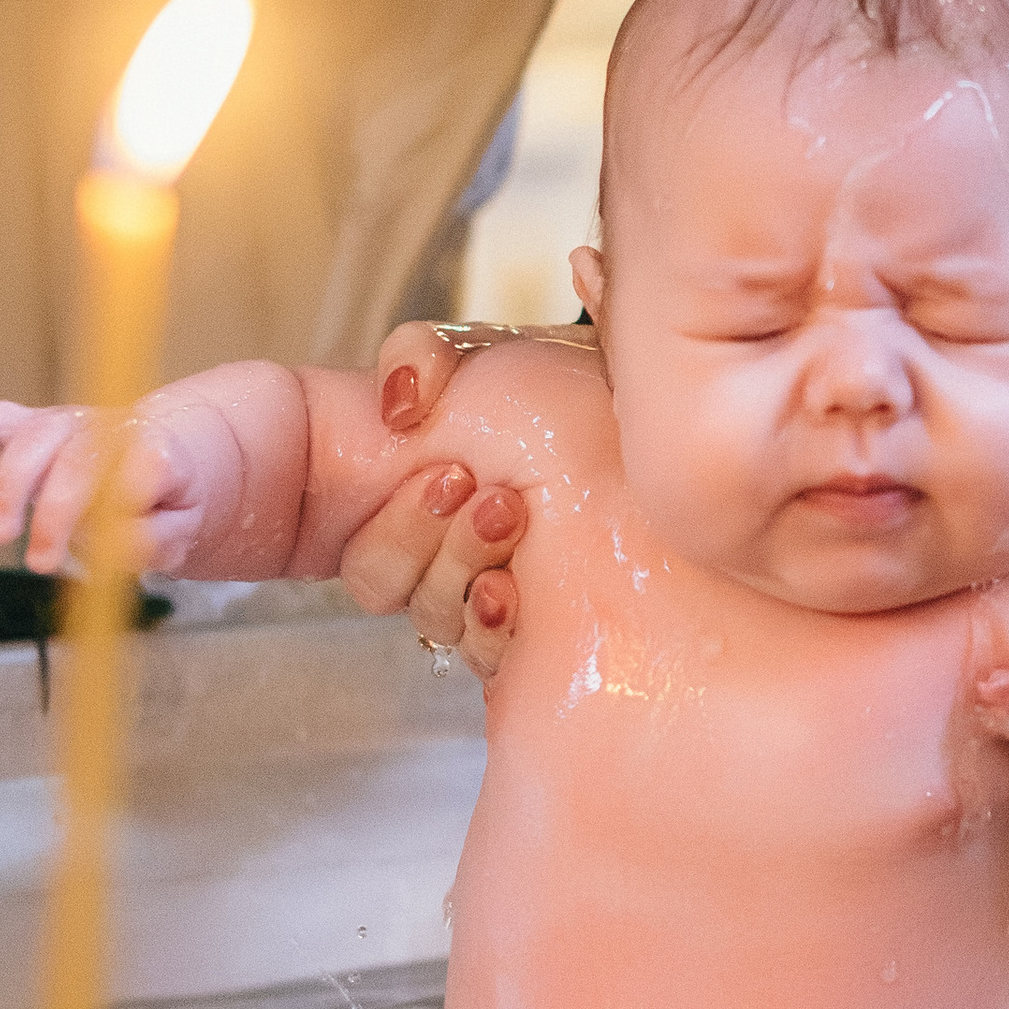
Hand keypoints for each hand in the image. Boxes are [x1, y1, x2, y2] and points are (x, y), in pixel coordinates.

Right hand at [0, 399, 209, 575]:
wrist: (149, 463)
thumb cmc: (162, 503)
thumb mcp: (179, 531)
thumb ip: (158, 538)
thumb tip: (118, 544)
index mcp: (158, 452)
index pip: (152, 460)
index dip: (139, 482)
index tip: (128, 512)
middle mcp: (109, 429)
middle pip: (79, 458)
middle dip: (57, 511)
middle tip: (41, 563)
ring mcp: (65, 423)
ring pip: (32, 440)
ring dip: (10, 489)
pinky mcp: (26, 424)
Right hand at [363, 324, 548, 683]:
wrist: (639, 411)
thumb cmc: (557, 389)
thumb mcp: (481, 353)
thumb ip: (418, 358)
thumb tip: (399, 402)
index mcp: (417, 509)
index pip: (369, 557)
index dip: (395, 529)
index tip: (451, 472)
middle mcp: (446, 560)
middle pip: (386, 589)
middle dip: (422, 541)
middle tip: (489, 495)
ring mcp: (491, 597)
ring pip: (438, 622)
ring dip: (464, 571)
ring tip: (512, 516)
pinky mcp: (540, 628)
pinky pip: (490, 656)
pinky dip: (495, 626)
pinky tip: (518, 593)